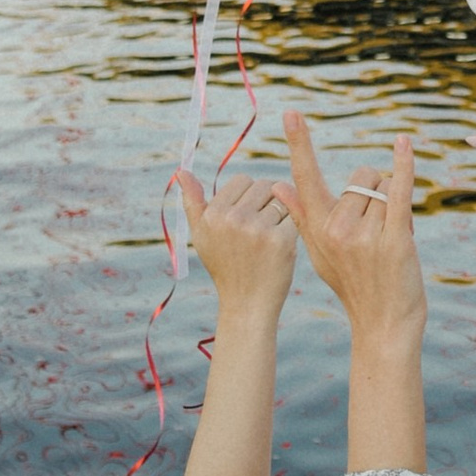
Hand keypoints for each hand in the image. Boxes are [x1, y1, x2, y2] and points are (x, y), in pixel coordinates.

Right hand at [174, 163, 296, 323]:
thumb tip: (181, 171)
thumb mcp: (201, 235)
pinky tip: (281, 247)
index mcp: (212, 214)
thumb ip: (192, 202)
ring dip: (280, 215)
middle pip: (264, 185)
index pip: (242, 180)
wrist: (246, 304)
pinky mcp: (281, 240)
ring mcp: (258, 230)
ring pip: (281, 199)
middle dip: (266, 202)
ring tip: (267, 239)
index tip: (245, 219)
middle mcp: (233, 219)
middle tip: (259, 230)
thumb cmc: (225, 267)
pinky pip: (294, 216)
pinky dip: (292, 228)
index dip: (248, 198)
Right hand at [274, 109, 424, 342]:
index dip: (299, 143)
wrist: (382, 324)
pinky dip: (404, 165)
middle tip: (379, 228)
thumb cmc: (352, 285)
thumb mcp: (319, 252)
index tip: (291, 113)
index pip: (305, 177)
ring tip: (392, 236)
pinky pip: (399, 191)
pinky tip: (404, 143)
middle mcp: (337, 229)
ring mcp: (365, 235)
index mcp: (318, 228)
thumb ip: (301, 215)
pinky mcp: (395, 239)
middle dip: (375, 192)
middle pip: (361, 178)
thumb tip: (277, 184)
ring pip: (383, 187)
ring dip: (394, 204)